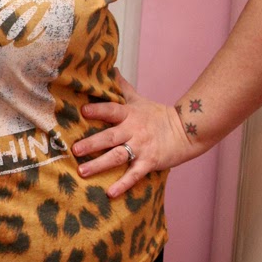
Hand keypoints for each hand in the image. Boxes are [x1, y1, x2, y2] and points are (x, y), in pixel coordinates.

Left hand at [72, 74, 194, 197]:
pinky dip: (123, 184)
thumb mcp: (139, 100)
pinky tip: (110, 193)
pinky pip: (134, 174)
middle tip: (75, 150)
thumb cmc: (158, 115)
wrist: (186, 131)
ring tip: (82, 172)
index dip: (98, 110)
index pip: (112, 110)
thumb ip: (122, 87)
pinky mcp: (150, 162)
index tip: (83, 111)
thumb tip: (109, 68)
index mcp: (130, 114)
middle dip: (92, 143)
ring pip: (117, 157)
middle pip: (110, 137)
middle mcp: (133, 130)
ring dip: (99, 165)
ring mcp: (141, 147)